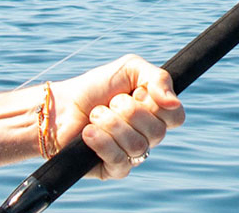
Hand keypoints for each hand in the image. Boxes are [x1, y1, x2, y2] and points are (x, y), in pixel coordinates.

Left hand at [49, 54, 185, 178]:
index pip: (177, 117)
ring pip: (138, 145)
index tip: (137, 92)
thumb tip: (174, 103)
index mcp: (155, 114)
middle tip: (110, 102)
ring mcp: (132, 155)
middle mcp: (147, 136)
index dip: (159, 104)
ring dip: (111, 124)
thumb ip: (159, 78)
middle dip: (128, 110)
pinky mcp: (113, 169)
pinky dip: (101, 142)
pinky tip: (88, 133)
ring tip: (95, 115)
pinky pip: (120, 161)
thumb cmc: (95, 87)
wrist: (61, 106)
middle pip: (158, 131)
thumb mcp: (130, 68)